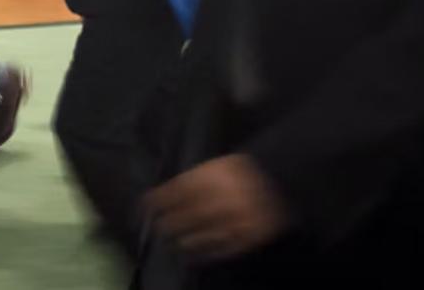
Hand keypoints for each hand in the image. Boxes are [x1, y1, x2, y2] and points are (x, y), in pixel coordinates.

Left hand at [147, 154, 290, 260]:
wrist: (278, 179)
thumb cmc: (237, 172)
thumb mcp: (212, 167)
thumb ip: (191, 181)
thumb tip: (162, 197)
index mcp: (214, 177)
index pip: (180, 191)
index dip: (160, 200)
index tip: (145, 207)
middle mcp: (225, 198)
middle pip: (191, 214)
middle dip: (171, 223)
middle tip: (157, 229)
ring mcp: (239, 218)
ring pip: (207, 234)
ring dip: (187, 241)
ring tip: (174, 244)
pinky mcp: (252, 235)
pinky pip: (227, 247)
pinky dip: (210, 252)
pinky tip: (197, 256)